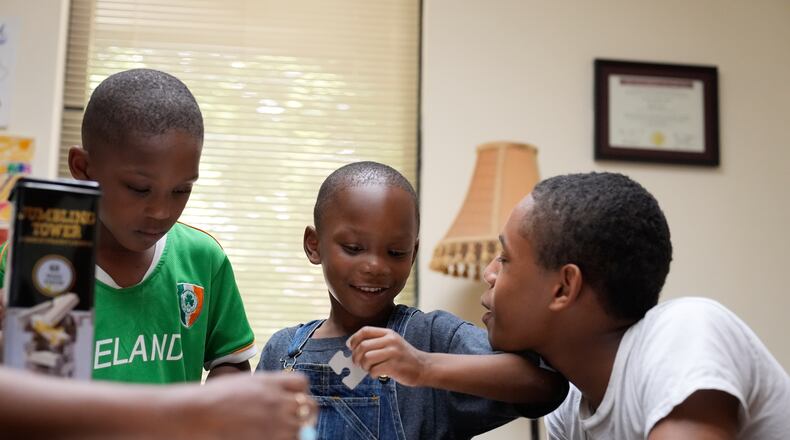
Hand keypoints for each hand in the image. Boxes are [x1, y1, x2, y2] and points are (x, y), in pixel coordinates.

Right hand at [185, 371, 316, 439]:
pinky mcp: (269, 438)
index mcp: (269, 382)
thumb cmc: (213, 399)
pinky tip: (272, 437)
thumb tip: (279, 396)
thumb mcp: (243, 383)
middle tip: (300, 421)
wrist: (198, 414)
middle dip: (306, 413)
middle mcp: (276, 399)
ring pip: (300, 428)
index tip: (296, 399)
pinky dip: (283, 439)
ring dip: (294, 431)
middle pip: (308, 406)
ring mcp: (274, 420)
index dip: (301, 392)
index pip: (301, 382)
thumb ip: (264, 387)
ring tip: (280, 432)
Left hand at [347, 326, 428, 386]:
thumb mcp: (393, 343)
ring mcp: (393, 353)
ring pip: (367, 358)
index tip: (351, 347)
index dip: (354, 339)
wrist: (424, 367)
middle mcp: (390, 340)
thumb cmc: (404, 357)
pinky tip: (377, 374)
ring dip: (364, 366)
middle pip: (363, 346)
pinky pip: (374, 370)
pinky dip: (372, 374)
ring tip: (369, 369)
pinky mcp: (394, 366)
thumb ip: (376, 343)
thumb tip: (354, 349)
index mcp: (388, 333)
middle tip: (357, 363)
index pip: (365, 331)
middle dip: (356, 357)